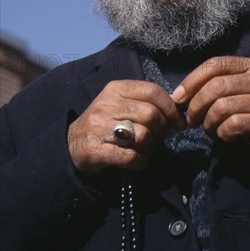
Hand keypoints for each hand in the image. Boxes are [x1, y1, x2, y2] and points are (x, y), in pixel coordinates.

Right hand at [68, 80, 184, 174]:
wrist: (71, 145)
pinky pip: (132, 158)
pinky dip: (141, 161)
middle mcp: (107, 105)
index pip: (153, 91)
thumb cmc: (104, 122)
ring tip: (144, 148)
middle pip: (151, 115)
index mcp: (115, 88)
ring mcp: (99, 128)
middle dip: (162, 130)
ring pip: (143, 136)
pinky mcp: (96, 152)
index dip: (171, 108)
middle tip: (158, 138)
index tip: (179, 121)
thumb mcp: (120, 102)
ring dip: (151, 147)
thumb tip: (177, 108)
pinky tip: (137, 160)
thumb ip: (145, 101)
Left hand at [171, 57, 249, 151]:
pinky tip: (225, 137)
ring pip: (222, 107)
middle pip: (215, 87)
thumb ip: (225, 81)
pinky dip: (223, 133)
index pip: (215, 64)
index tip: (178, 97)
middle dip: (196, 105)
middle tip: (191, 119)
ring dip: (208, 122)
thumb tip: (185, 93)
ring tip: (209, 130)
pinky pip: (234, 125)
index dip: (192, 80)